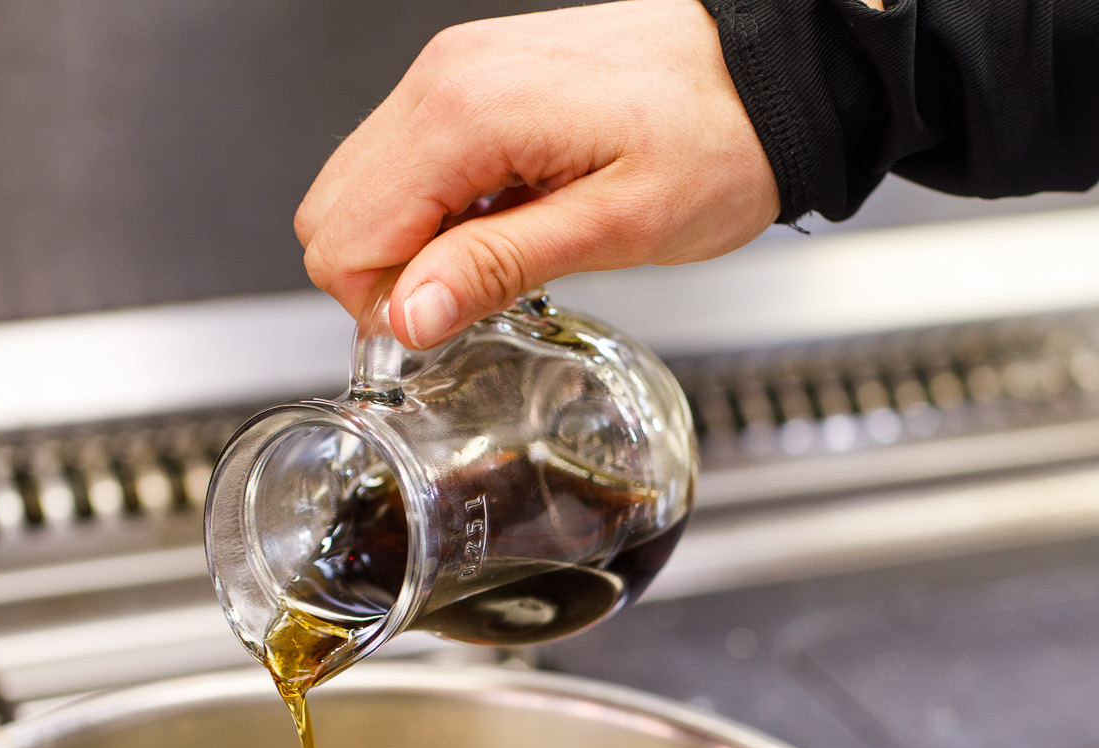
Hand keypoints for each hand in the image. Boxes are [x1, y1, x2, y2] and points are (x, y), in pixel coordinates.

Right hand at [294, 0, 779, 349]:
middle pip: (333, 210)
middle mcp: (444, 78)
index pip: (345, 235)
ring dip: (414, 244)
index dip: (387, 305)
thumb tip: (408, 314)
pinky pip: (407, 160)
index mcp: (467, 112)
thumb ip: (498, 267)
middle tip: (479, 300)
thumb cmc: (717, 143)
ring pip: (362, 186)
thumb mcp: (617, 229)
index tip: (457, 324)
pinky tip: (505, 219)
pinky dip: (436, 209)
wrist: (766, 76)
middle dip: (389, 278)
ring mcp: (454, 71)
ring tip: (503, 256)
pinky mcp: (473, 78)